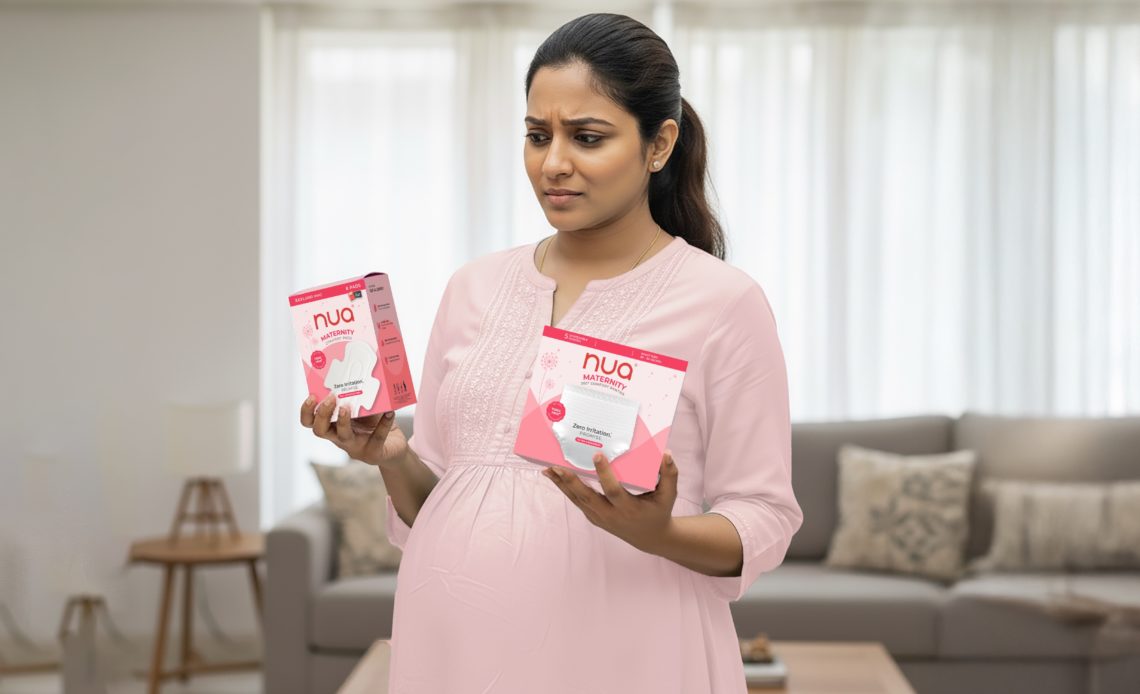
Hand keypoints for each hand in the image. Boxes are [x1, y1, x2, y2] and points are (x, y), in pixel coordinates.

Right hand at [299, 393, 407, 468]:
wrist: (394, 445)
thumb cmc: (375, 424)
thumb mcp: (363, 409)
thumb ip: (358, 397)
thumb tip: (357, 372)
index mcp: (333, 426)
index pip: (310, 422)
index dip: (307, 411)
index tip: (312, 396)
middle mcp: (340, 438)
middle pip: (320, 430)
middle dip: (322, 414)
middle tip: (331, 398)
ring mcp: (356, 447)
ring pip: (343, 436)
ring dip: (343, 421)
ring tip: (347, 407)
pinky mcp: (374, 453)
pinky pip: (377, 438)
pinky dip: (384, 423)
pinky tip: (389, 412)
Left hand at [543, 450, 678, 553]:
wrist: (650, 538)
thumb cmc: (659, 511)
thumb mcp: (669, 495)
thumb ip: (669, 474)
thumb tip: (666, 453)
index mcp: (629, 508)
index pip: (613, 490)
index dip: (604, 474)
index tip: (596, 455)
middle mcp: (611, 515)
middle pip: (587, 498)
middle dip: (571, 482)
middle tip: (557, 466)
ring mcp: (600, 518)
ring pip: (577, 500)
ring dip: (562, 485)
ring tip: (548, 469)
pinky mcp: (594, 518)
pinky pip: (577, 502)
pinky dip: (565, 489)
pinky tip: (555, 477)